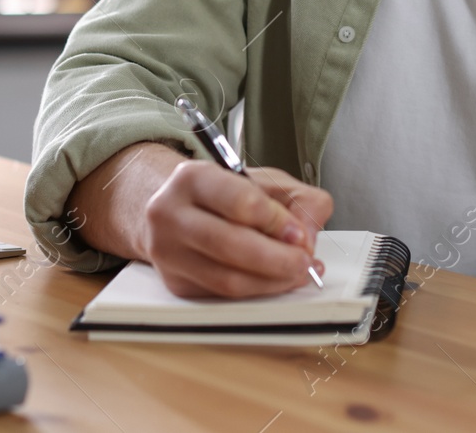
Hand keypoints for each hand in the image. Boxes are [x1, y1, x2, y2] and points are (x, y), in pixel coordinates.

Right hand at [141, 159, 333, 298]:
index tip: (300, 234)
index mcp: (193, 178)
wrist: (179, 208)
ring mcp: (167, 251)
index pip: (240, 203)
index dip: (277, 223)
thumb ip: (299, 200)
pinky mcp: (176, 282)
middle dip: (278, 259)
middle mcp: (171, 213)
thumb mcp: (267, 181)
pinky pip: (223, 296)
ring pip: (226, 280)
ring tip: (296, 273)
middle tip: (304, 261)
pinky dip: (257, 292)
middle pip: (229, 245)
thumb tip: (307, 237)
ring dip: (271, 282)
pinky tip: (277, 281)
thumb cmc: (225, 194)